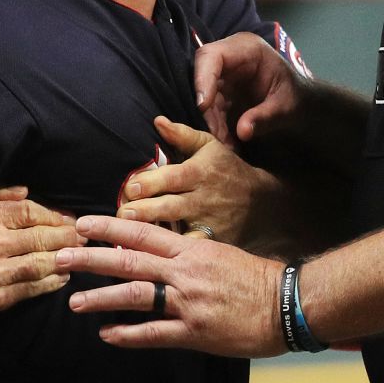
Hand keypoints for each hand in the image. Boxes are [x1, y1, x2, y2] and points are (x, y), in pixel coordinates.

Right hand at [0, 186, 82, 322]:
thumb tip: (26, 191)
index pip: (32, 212)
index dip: (56, 215)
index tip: (71, 218)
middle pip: (43, 236)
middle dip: (68, 236)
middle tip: (83, 236)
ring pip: (42, 263)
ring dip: (65, 259)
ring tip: (78, 255)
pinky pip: (32, 288)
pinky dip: (52, 282)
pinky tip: (62, 277)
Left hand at [57, 216, 285, 357]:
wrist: (287, 303)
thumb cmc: (257, 276)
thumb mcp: (221, 251)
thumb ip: (189, 252)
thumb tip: (160, 250)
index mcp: (192, 248)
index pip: (142, 233)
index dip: (110, 228)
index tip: (83, 224)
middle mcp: (185, 272)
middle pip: (129, 262)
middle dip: (91, 259)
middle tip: (60, 257)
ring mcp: (187, 303)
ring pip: (135, 297)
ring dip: (100, 299)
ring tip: (74, 302)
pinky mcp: (194, 332)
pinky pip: (153, 333)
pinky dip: (127, 335)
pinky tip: (107, 335)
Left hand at [118, 118, 280, 247]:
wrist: (262, 202)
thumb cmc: (227, 170)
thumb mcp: (210, 147)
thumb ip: (182, 135)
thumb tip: (157, 121)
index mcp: (198, 173)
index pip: (171, 177)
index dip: (149, 183)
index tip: (129, 188)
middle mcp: (201, 199)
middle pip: (170, 206)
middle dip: (145, 211)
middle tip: (122, 214)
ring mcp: (206, 223)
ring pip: (177, 231)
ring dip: (152, 236)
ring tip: (127, 240)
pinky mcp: (210, 242)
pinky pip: (189, 249)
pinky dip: (173, 256)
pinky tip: (152, 261)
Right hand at [195, 32, 305, 142]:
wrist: (300, 102)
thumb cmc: (296, 97)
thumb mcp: (285, 107)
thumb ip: (265, 117)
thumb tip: (242, 131)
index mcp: (248, 49)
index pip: (213, 56)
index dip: (203, 79)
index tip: (203, 106)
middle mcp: (231, 57)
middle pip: (203, 76)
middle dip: (207, 109)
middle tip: (218, 135)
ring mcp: (224, 73)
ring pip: (205, 95)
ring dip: (211, 121)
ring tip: (226, 143)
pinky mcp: (221, 89)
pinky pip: (210, 106)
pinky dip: (216, 124)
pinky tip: (227, 141)